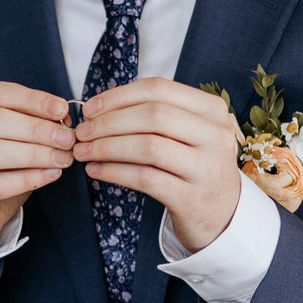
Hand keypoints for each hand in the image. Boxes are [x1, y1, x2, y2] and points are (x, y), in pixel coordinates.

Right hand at [0, 82, 75, 255]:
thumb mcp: (8, 143)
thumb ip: (29, 126)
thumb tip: (62, 118)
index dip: (32, 100)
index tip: (63, 110)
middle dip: (36, 129)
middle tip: (68, 140)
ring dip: (34, 154)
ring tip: (62, 159)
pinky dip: (26, 179)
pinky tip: (49, 176)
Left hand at [72, 77, 241, 251]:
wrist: (221, 213)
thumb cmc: (192, 165)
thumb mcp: (187, 132)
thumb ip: (154, 114)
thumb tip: (97, 108)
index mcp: (211, 110)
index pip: (159, 89)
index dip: (118, 96)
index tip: (90, 108)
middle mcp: (215, 135)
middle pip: (153, 115)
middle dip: (108, 122)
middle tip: (82, 132)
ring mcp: (206, 168)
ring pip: (148, 146)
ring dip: (107, 147)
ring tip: (83, 151)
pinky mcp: (191, 197)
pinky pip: (144, 178)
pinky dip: (113, 172)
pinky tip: (95, 170)